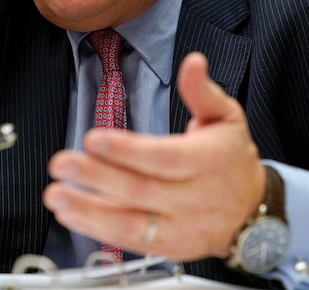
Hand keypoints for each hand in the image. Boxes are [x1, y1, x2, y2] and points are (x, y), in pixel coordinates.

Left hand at [42, 52, 264, 260]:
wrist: (253, 212)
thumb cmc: (231, 159)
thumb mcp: (226, 118)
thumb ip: (202, 91)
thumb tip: (193, 61)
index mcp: (209, 161)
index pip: (165, 158)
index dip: (128, 151)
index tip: (94, 138)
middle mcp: (194, 198)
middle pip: (141, 190)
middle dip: (97, 177)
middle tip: (62, 163)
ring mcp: (180, 226)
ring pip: (132, 223)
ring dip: (89, 210)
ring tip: (56, 194)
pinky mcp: (167, 246)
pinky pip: (129, 240)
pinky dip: (96, 228)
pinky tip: (69, 213)